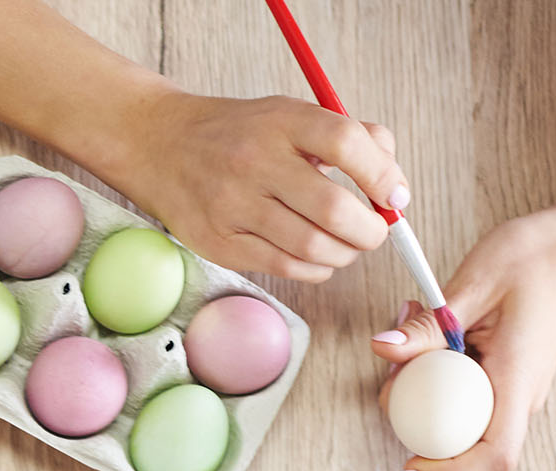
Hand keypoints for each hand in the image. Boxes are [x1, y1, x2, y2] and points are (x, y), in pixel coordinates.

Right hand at [102, 90, 406, 281]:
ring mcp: (234, 205)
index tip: (394, 196)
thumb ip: (350, 136)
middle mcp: (256, 161)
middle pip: (334, 208)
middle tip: (374, 233)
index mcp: (281, 122)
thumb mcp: (291, 115)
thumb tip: (394, 185)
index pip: (346, 143)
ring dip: (344, 254)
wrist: (162, 147)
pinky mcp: (221, 242)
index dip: (382, 175)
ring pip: (313, 247)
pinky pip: (286, 268)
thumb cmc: (240, 135)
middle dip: (369, 231)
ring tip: (346, 247)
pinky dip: (316, 270)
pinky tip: (317, 258)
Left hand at [371, 202, 555, 470]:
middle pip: (466, 440)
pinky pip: (467, 390)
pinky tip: (431, 329)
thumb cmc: (541, 258)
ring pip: (462, 414)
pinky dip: (441, 369)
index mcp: (518, 379)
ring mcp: (516, 388)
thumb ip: (429, 326)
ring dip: (425, 386)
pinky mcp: (508, 374)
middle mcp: (521, 394)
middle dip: (418, 418)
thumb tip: (384, 349)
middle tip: (393, 369)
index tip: (412, 463)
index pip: (494, 453)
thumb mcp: (476, 284)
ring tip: (412, 326)